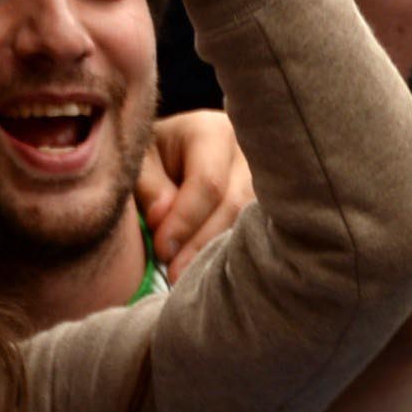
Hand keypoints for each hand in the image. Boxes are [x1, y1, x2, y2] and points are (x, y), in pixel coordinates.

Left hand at [138, 110, 252, 282]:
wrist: (179, 152)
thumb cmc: (157, 156)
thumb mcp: (142, 162)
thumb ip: (149, 187)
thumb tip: (163, 219)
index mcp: (212, 132)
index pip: (208, 182)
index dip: (185, 220)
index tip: (161, 250)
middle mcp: (248, 153)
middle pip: (234, 206)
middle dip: (201, 244)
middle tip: (174, 274)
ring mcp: (266, 180)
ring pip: (251, 224)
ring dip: (218, 254)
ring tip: (190, 279)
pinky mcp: (270, 206)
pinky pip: (258, 235)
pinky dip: (233, 255)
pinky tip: (213, 273)